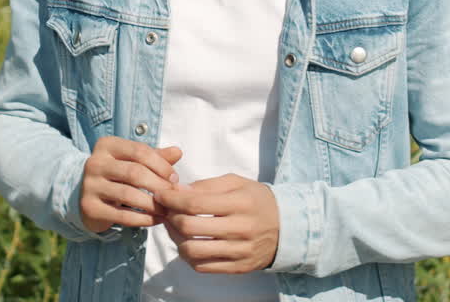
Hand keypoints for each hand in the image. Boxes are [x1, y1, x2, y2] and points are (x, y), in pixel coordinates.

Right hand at [79, 137, 181, 232]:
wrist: (87, 197)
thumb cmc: (117, 176)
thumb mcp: (134, 162)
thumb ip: (156, 157)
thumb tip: (178, 152)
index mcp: (106, 145)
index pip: (140, 151)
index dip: (161, 165)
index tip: (175, 179)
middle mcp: (95, 163)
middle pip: (134, 172)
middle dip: (158, 186)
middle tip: (173, 197)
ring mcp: (89, 185)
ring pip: (128, 195)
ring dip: (153, 205)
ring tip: (167, 210)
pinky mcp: (89, 207)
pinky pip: (122, 215)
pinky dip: (143, 219)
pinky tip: (155, 220)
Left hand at [154, 173, 279, 273]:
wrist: (288, 227)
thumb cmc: (257, 200)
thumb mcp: (237, 183)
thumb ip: (206, 185)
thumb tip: (177, 191)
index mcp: (240, 203)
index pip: (195, 203)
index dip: (171, 199)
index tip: (160, 195)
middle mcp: (240, 228)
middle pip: (189, 227)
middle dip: (170, 217)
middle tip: (167, 211)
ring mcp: (239, 251)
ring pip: (192, 250)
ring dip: (175, 239)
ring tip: (175, 228)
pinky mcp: (238, 267)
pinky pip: (202, 267)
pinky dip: (188, 256)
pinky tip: (188, 243)